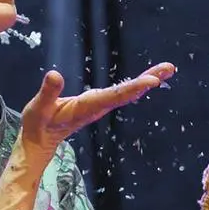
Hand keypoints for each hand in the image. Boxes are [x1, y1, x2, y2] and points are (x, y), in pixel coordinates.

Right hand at [18, 62, 176, 161]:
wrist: (40, 140)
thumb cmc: (38, 124)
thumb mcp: (38, 108)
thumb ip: (48, 93)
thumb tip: (54, 74)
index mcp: (87, 107)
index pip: (114, 95)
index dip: (134, 88)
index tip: (153, 82)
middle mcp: (98, 106)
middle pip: (128, 93)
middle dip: (149, 80)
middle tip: (170, 68)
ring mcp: (100, 106)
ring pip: (127, 92)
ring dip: (147, 80)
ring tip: (167, 69)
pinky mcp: (98, 104)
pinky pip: (121, 92)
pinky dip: (136, 84)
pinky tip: (147, 79)